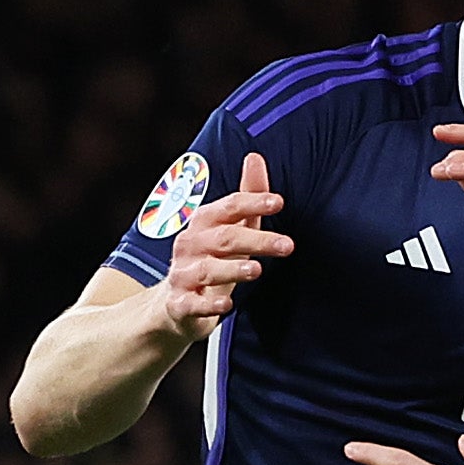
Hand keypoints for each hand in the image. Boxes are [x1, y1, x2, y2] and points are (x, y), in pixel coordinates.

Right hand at [149, 153, 289, 337]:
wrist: (176, 304)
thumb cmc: (209, 259)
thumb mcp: (229, 228)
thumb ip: (246, 198)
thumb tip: (255, 158)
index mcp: (203, 222)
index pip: (228, 207)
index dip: (252, 202)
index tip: (278, 203)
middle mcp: (189, 244)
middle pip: (224, 238)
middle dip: (257, 240)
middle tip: (287, 245)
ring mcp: (182, 274)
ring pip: (208, 270)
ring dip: (232, 269)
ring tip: (257, 270)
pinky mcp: (179, 304)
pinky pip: (192, 303)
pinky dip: (208, 305)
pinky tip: (226, 306)